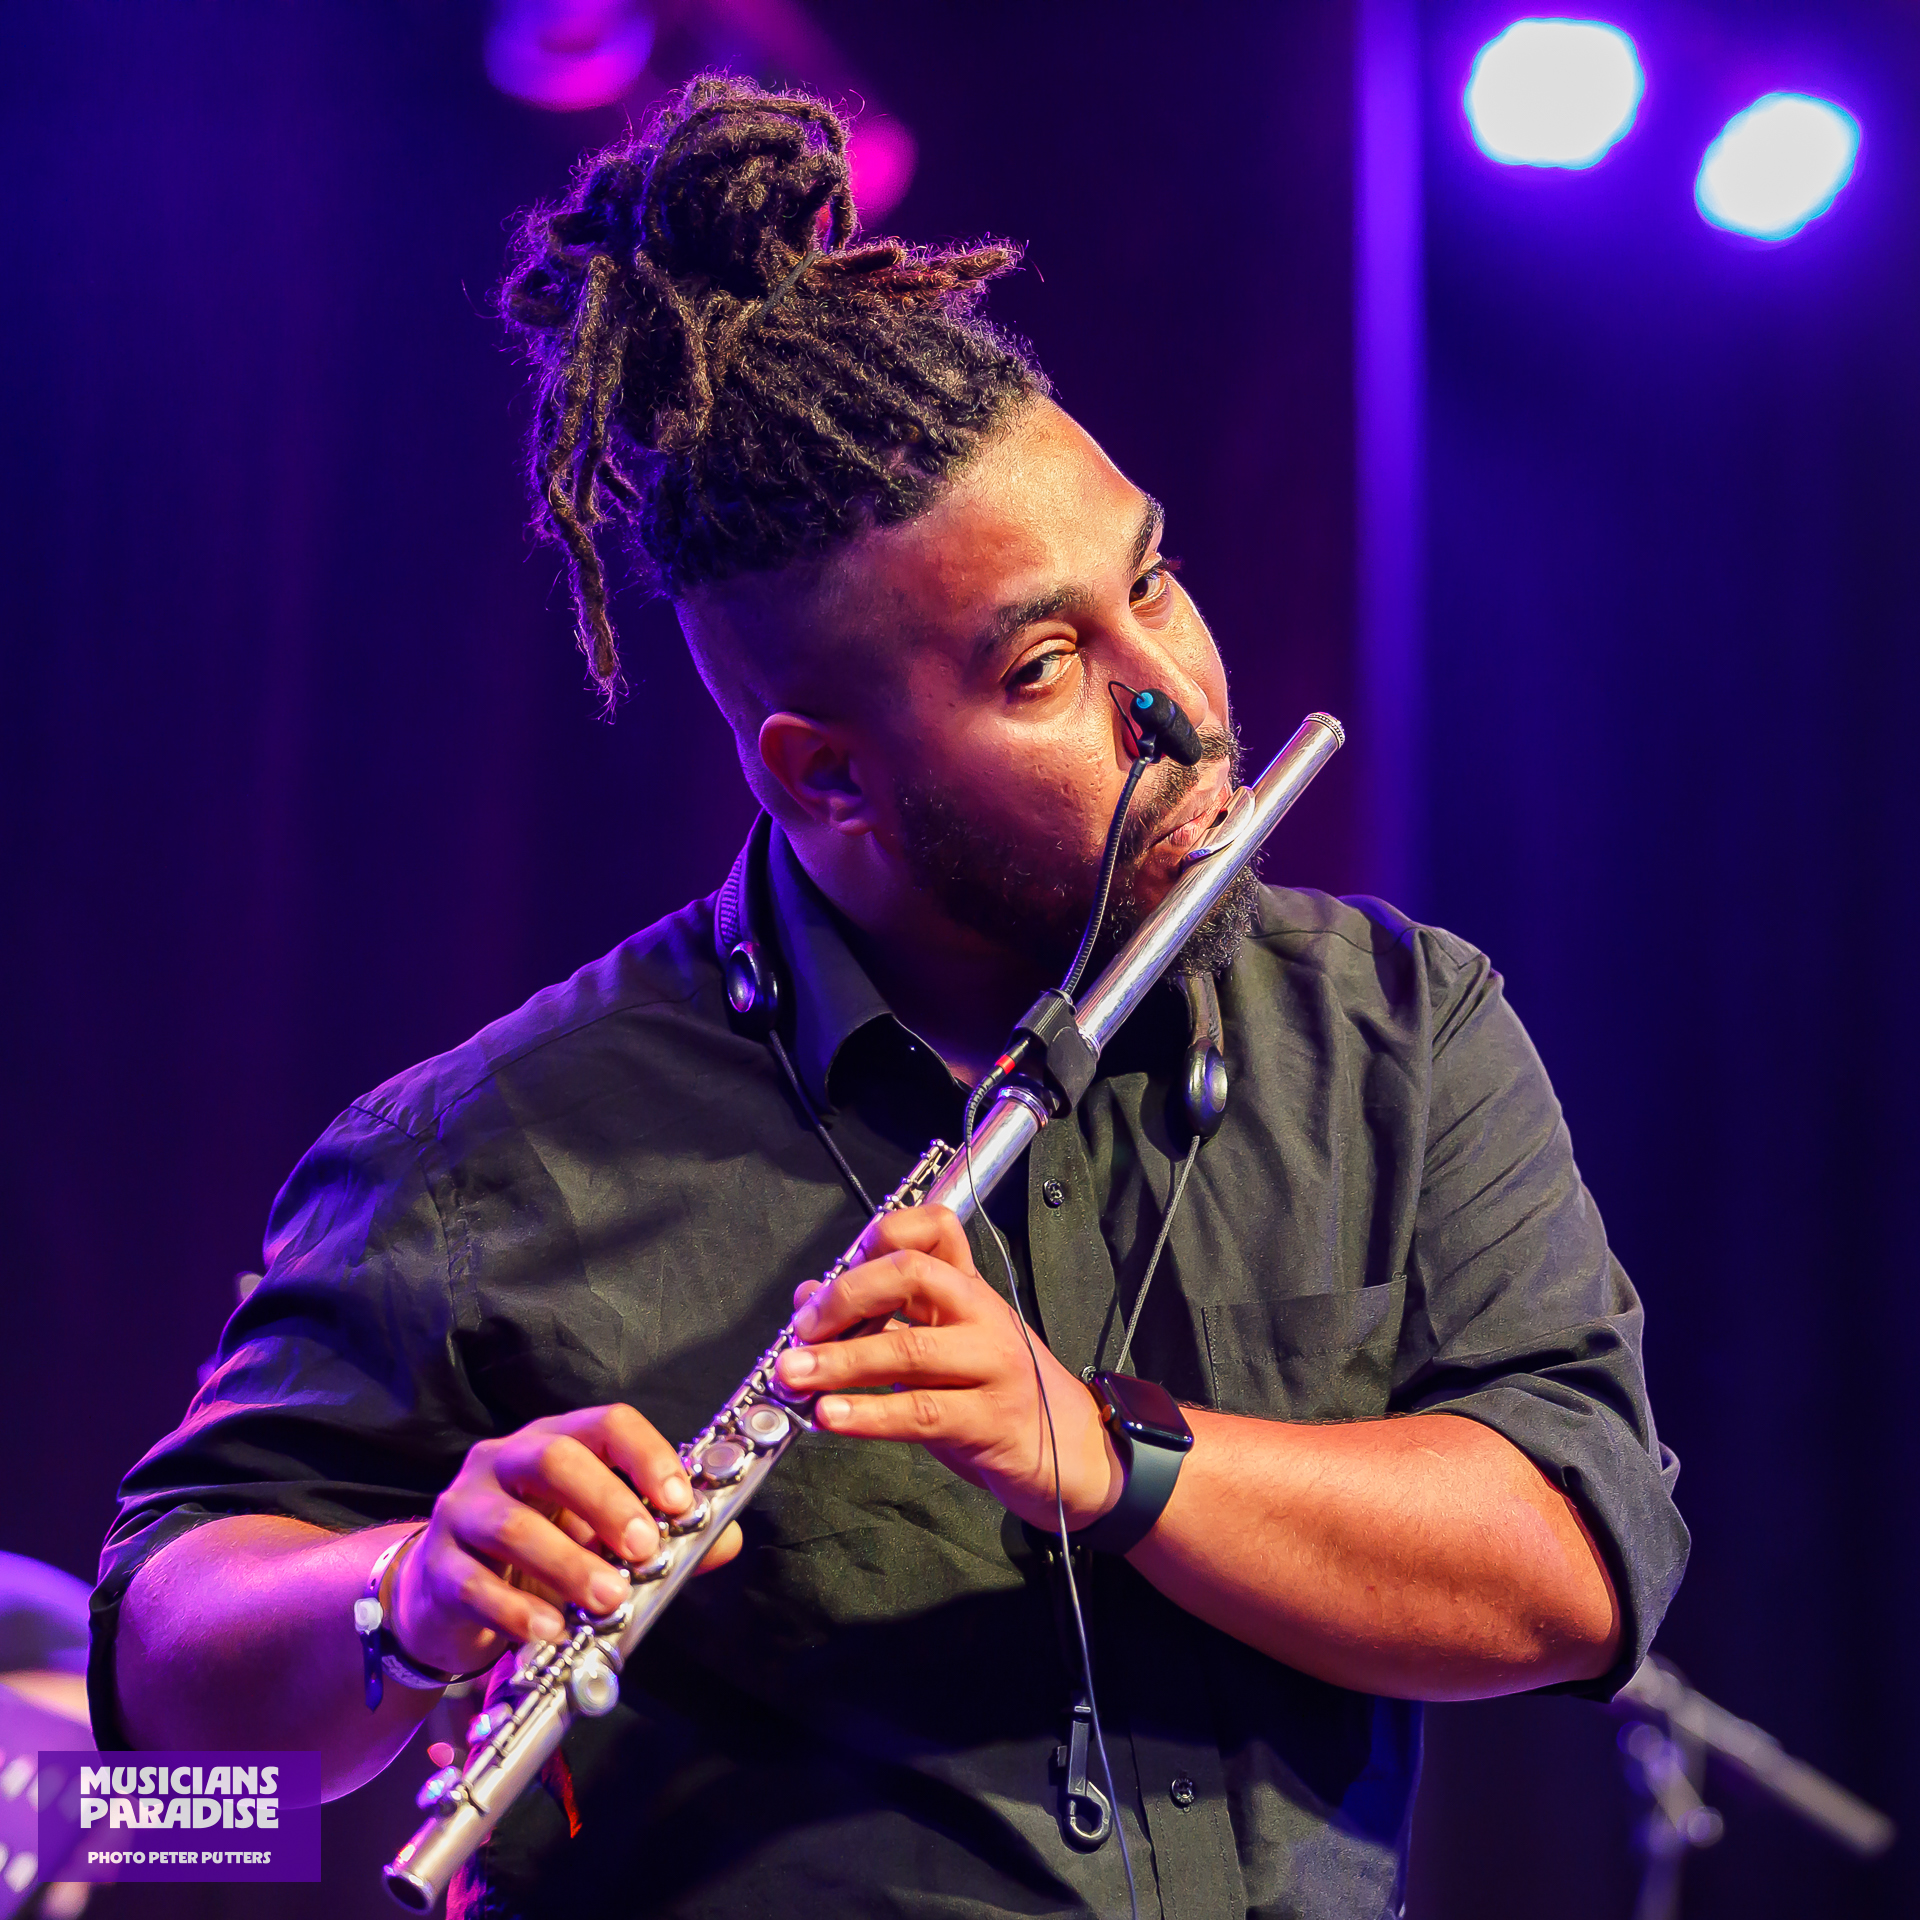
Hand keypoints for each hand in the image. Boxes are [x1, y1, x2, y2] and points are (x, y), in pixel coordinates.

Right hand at [389, 1405, 742, 1677]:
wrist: (448, 1592)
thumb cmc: (539, 1554)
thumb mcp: (600, 1538)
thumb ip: (663, 1536)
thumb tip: (728, 1538)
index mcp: (556, 1441)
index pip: (605, 1423)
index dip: (646, 1455)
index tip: (680, 1501)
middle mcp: (504, 1461)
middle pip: (552, 1458)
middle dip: (606, 1502)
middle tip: (645, 1549)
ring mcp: (462, 1508)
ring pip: (509, 1522)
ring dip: (566, 1564)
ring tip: (608, 1601)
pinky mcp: (435, 1564)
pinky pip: (471, 1581)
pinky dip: (516, 1609)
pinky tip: (551, 1631)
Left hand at [772, 1205, 1121, 1531]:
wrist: (1073, 1454)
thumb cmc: (996, 1396)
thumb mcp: (941, 1348)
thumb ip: (881, 1320)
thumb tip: (808, 1298)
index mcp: (970, 1290)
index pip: (934, 1229)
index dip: (879, 1237)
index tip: (833, 1273)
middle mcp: (982, 1315)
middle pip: (912, 1275)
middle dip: (846, 1297)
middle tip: (803, 1330)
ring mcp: (993, 1365)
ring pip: (909, 1349)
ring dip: (841, 1362)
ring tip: (795, 1376)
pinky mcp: (990, 1420)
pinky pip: (921, 1412)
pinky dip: (869, 1414)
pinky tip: (831, 1416)